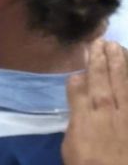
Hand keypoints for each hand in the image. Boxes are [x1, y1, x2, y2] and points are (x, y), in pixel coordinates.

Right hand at [64, 40, 127, 164]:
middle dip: (101, 59)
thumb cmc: (87, 163)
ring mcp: (126, 116)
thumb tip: (77, 88)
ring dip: (119, 64)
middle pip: (103, 80)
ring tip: (117, 47)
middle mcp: (106, 110)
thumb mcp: (72, 141)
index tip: (87, 51)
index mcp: (85, 116)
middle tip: (102, 41)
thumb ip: (76, 113)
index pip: (80, 85)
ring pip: (122, 84)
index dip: (84, 69)